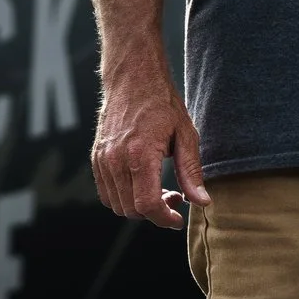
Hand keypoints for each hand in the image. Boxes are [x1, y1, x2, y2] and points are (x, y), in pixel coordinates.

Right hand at [90, 68, 208, 228]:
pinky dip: (124, 198)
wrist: (133, 78)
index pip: (146, 205)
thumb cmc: (162, 103)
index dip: (163, 219)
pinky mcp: (96, 158)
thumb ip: (191, 172)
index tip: (178, 219)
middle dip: (155, 213)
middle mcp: (115, 160)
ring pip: (117, 205)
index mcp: (139, 154)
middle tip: (175, 197)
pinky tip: (142, 183)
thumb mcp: (186, 134)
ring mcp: (102, 160)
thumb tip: (201, 202)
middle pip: (131, 209)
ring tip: (160, 190)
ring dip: (139, 207)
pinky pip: (106, 193)